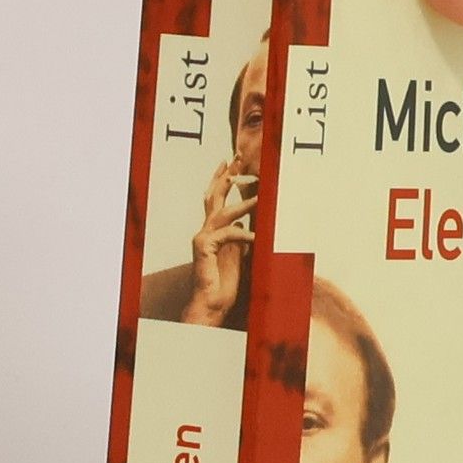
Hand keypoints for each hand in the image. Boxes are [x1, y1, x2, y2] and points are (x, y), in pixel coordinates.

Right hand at [184, 156, 253, 325]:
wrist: (211, 304)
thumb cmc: (223, 285)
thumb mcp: (237, 257)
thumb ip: (239, 239)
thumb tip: (246, 223)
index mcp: (212, 231)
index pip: (216, 198)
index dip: (223, 179)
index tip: (231, 163)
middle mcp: (205, 230)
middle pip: (215, 195)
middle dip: (227, 176)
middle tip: (237, 158)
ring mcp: (203, 238)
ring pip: (223, 212)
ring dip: (243, 203)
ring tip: (260, 196)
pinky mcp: (204, 248)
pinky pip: (227, 234)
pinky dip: (243, 234)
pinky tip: (256, 237)